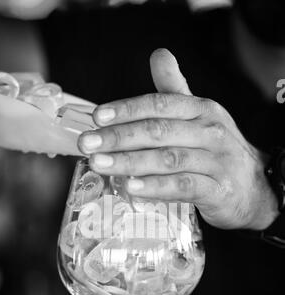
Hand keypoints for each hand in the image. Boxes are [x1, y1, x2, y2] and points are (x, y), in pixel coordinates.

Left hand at [78, 49, 278, 229]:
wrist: (255, 187)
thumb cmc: (217, 151)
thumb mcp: (200, 117)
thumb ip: (175, 91)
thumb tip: (158, 55)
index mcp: (202, 110)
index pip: (159, 104)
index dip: (126, 110)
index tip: (96, 117)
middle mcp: (210, 131)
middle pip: (158, 131)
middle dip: (119, 137)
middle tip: (88, 144)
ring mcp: (216, 161)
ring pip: (167, 159)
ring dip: (130, 162)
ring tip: (100, 165)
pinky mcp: (218, 190)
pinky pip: (183, 186)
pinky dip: (156, 187)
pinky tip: (132, 188)